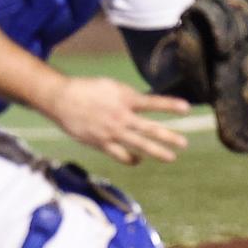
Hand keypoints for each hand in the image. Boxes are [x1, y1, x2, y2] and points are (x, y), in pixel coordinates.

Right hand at [41, 77, 189, 165]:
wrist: (61, 99)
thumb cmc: (86, 90)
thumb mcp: (110, 87)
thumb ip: (128, 97)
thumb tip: (145, 105)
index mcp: (123, 98)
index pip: (152, 102)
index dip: (169, 105)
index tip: (186, 108)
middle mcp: (120, 116)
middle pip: (149, 128)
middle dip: (169, 136)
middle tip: (184, 143)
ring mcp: (111, 131)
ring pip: (139, 144)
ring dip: (157, 151)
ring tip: (171, 157)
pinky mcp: (101, 142)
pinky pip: (120, 155)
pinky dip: (131, 159)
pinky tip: (138, 161)